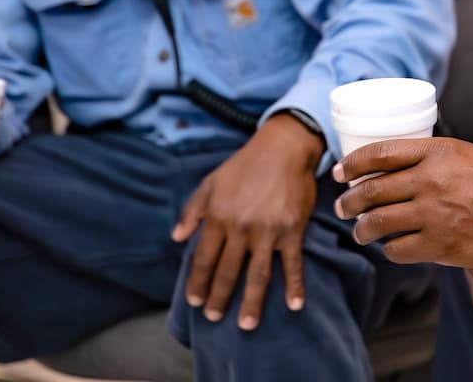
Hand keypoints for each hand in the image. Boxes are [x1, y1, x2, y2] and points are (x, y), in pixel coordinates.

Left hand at [172, 113, 323, 329]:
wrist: (283, 148)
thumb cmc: (245, 165)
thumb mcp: (211, 182)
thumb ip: (192, 211)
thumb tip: (177, 238)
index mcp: (218, 216)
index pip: (204, 258)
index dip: (197, 282)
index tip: (193, 301)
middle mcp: (241, 227)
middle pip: (228, 272)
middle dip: (219, 298)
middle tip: (213, 317)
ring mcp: (268, 231)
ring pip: (257, 275)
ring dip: (252, 302)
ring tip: (246, 325)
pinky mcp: (292, 230)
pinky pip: (292, 263)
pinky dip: (295, 285)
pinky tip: (295, 305)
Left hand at [333, 137, 472, 267]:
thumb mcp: (472, 153)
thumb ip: (439, 154)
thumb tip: (410, 153)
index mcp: (437, 151)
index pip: (380, 153)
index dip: (353, 163)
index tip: (341, 172)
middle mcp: (430, 179)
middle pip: (372, 190)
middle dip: (350, 202)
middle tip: (343, 207)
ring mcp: (432, 213)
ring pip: (378, 223)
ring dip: (363, 229)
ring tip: (360, 232)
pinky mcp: (439, 244)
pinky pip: (398, 249)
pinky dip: (389, 250)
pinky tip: (391, 248)